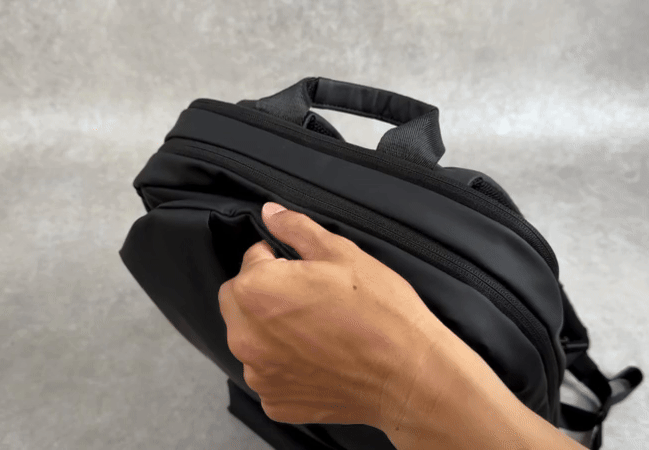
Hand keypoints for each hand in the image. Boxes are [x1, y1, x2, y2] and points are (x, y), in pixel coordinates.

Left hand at [217, 202, 442, 428]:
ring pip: (252, 340)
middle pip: (239, 302)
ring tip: (318, 332)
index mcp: (255, 290)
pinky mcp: (275, 401)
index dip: (279, 261)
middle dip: (264, 295)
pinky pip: (269, 375)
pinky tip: (319, 361)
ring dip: (271, 333)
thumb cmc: (380, 311)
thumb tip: (271, 214)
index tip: (306, 272)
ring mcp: (258, 374)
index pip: (250, 261)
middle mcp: (245, 335)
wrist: (408, 375)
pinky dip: (286, 367)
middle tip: (309, 300)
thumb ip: (296, 230)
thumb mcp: (342, 254)